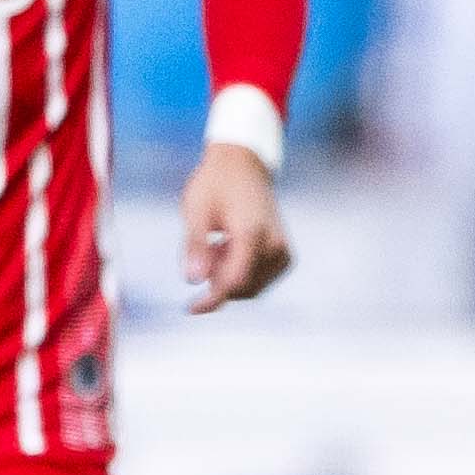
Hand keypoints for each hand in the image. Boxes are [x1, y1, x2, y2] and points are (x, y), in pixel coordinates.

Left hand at [177, 141, 289, 311]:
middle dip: (217, 280)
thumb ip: (195, 246)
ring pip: (250, 288)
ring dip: (227, 277)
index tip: (190, 308)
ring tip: (218, 245)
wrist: (244, 165)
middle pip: (241, 287)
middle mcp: (275, 246)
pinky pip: (258, 280)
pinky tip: (230, 248)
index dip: (211, 298)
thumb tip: (192, 281)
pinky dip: (239, 273)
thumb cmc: (216, 184)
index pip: (234, 281)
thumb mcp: (196, 210)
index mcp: (253, 233)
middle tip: (205, 250)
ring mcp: (283, 252)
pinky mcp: (285, 256)